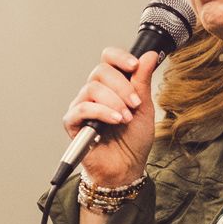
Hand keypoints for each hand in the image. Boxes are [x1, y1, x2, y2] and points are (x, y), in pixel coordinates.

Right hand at [63, 47, 161, 185]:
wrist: (127, 167)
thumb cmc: (134, 140)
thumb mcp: (144, 107)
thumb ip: (142, 81)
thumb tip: (148, 55)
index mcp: (111, 85)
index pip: (108, 59)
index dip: (120, 57)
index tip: (135, 66)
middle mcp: (94, 92)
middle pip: (100, 70)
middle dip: (122, 86)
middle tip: (135, 104)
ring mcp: (82, 106)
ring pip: (92, 88)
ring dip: (114, 102)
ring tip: (126, 118)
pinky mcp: (73, 122)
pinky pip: (82, 107)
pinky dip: (101, 112)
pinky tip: (115, 121)